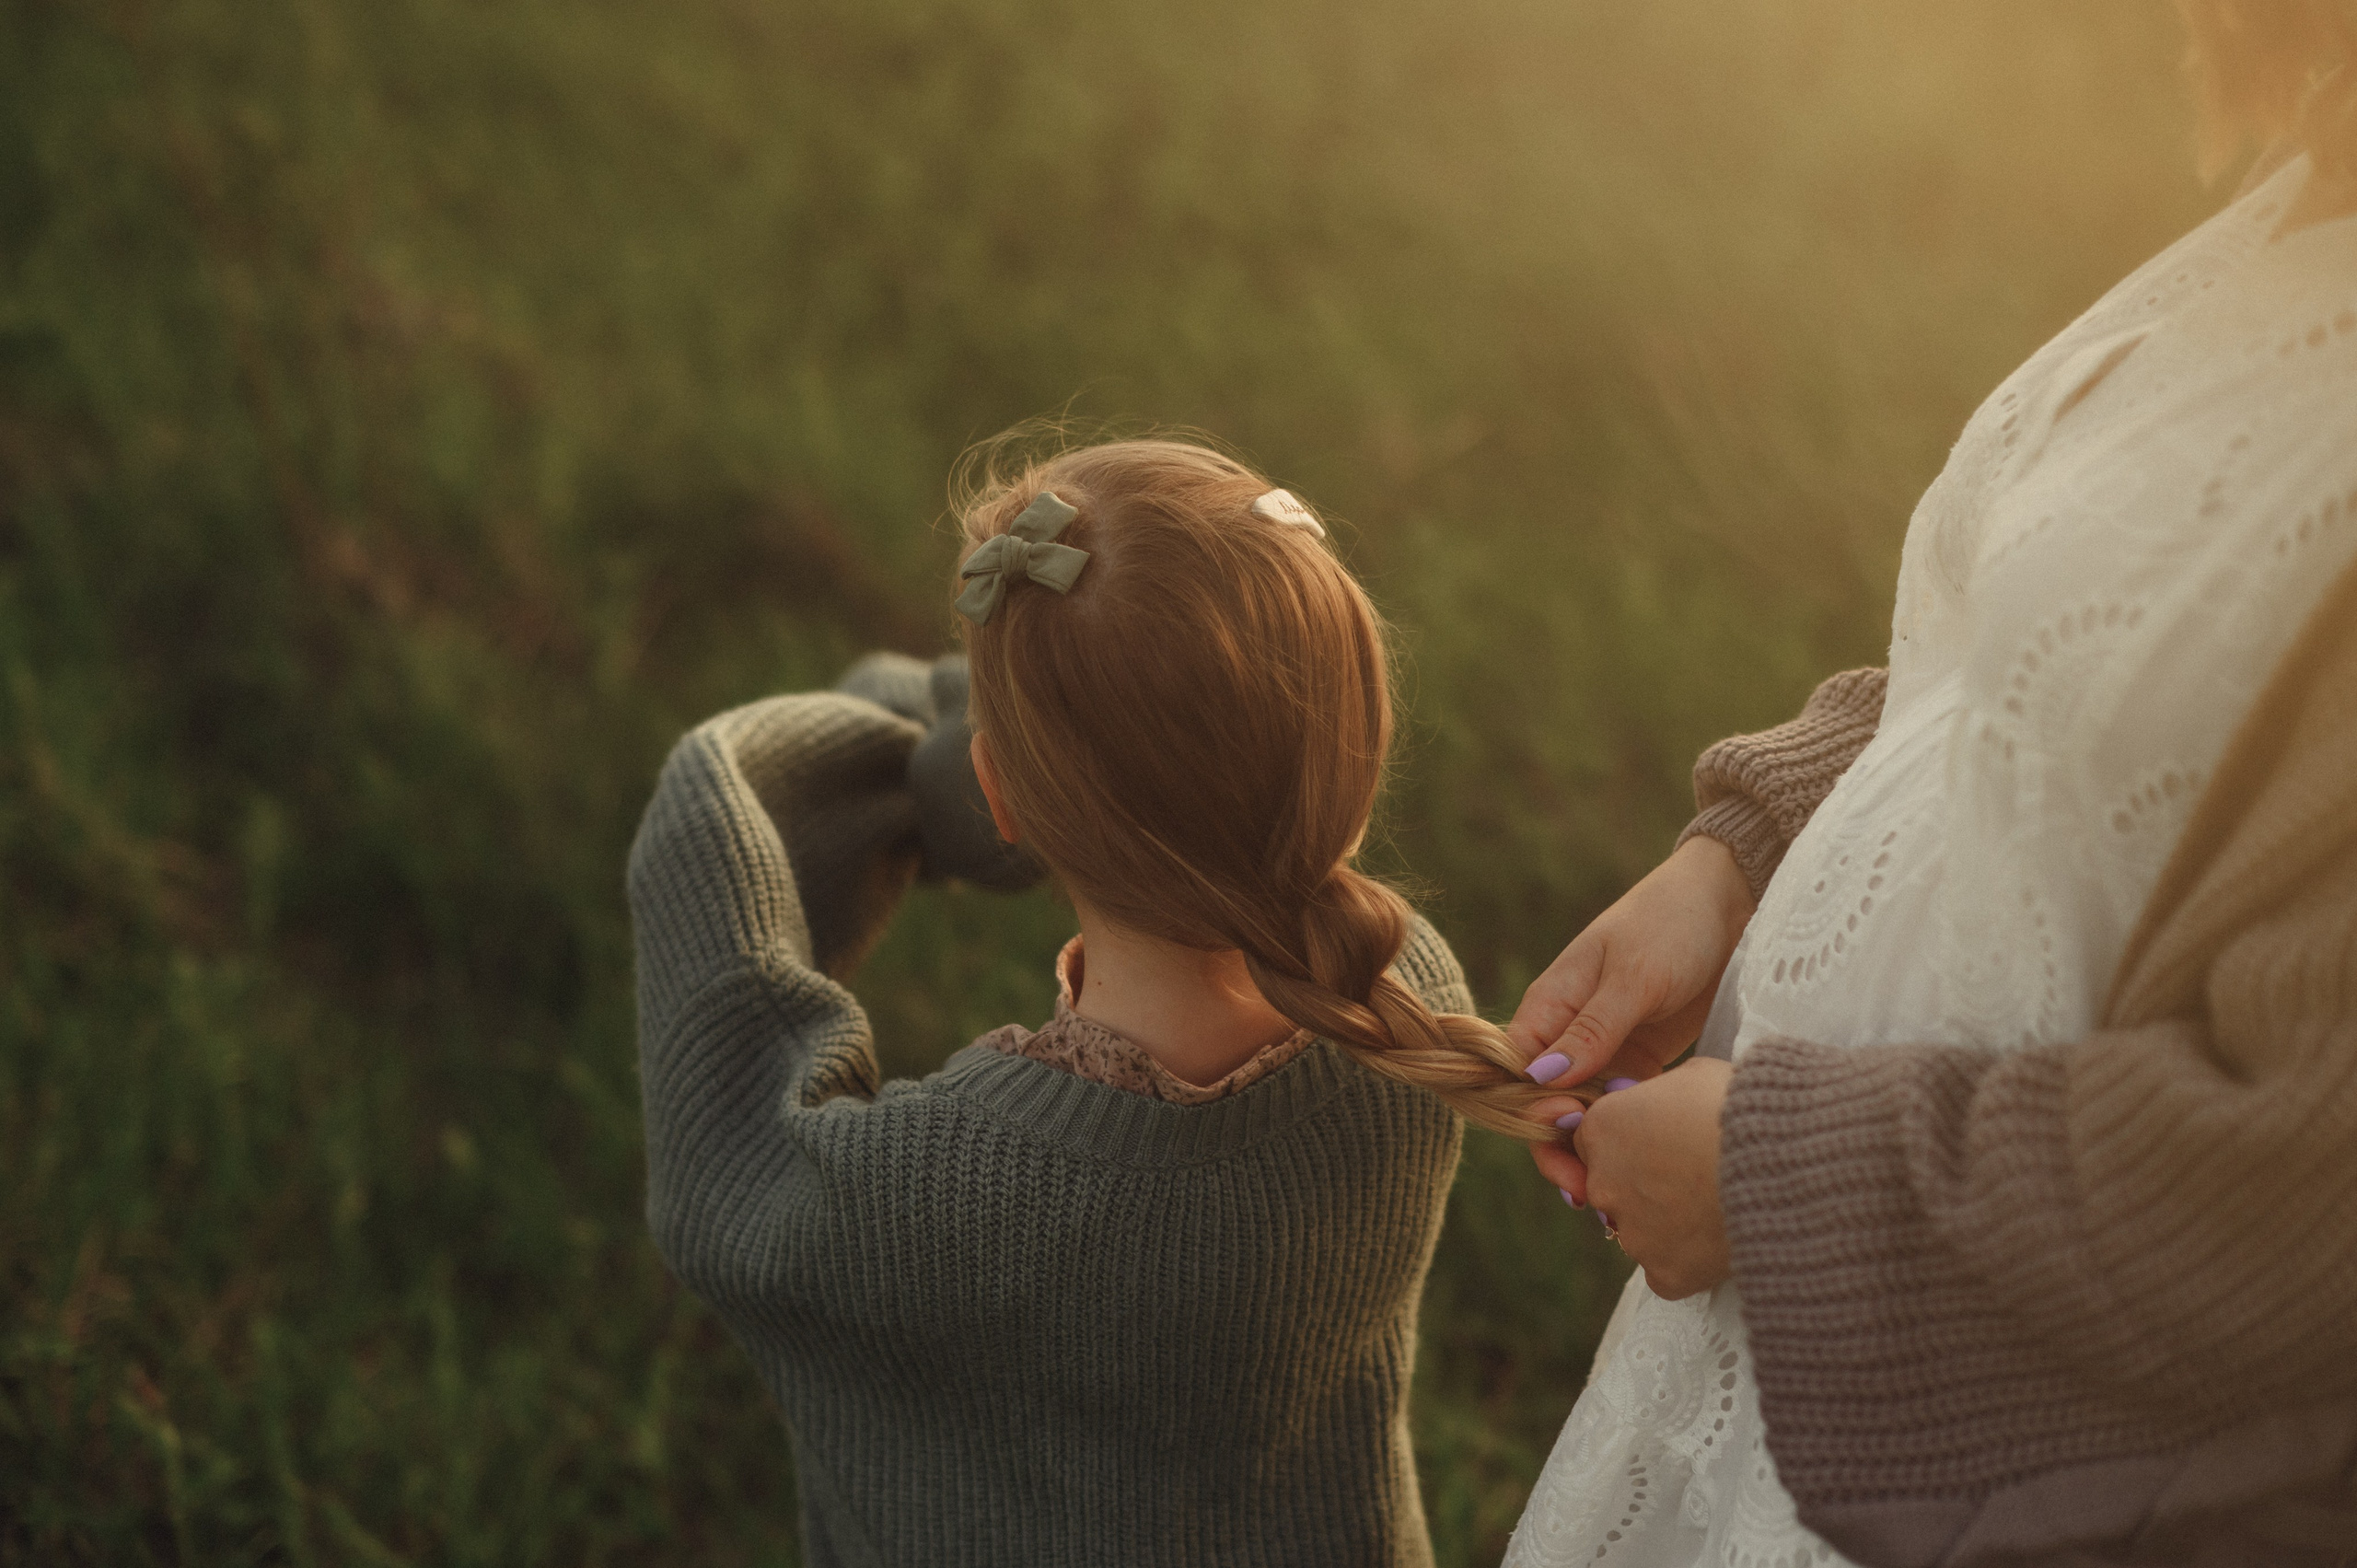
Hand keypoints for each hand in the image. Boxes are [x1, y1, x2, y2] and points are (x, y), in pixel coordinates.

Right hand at [1513, 836, 1751, 1194]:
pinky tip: (1640, 1164)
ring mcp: (1605, 1048)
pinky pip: (1620, 1106)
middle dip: (1559, 1147)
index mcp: (1550, 1004)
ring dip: (1594, 1148)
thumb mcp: (1632, 976)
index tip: (1567, 1131)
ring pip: (1582, 1112)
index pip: (1516, 1071)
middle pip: (1544, 1103)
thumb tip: (1542, 1080)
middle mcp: (1569, 1031)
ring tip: (1616, 1189)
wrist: (1731, 903)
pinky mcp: (1641, 1061)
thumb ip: (1591, 1029)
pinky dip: (1624, 1134)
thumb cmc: (1671, 924)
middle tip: (1590, 1188)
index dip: (1531, 1110)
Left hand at [1566, 1059, 1733, 1299]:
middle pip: (1615, 1188)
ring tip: (1719, 1206)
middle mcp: (1603, 1183)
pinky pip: (1668, 1270)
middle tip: (1697, 1177)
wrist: (1783, 1164)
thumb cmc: (1743, 1107)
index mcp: (1603, 1127)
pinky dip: (1690, 1261)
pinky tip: (1722, 1240)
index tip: (1669, 1143)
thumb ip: (1665, 1093)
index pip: (1598, 1139)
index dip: (1635, 1141)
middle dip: (1647, 1185)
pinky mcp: (1663, 1272)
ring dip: (1670, 1223)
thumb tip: (1669, 1103)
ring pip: (1641, 1231)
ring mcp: (1631, 1233)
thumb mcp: (1697, 1075)